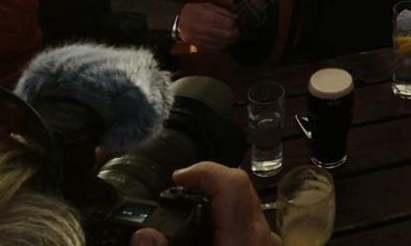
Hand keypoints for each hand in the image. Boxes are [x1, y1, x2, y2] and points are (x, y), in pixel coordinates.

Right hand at [130, 162, 279, 245]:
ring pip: (243, 206)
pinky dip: (223, 219)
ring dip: (214, 204)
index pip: (233, 183)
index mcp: (244, 238)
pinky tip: (202, 232)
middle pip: (238, 189)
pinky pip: (245, 222)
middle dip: (205, 185)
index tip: (177, 177)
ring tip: (183, 215)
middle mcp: (261, 235)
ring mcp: (266, 241)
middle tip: (174, 195)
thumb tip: (144, 234)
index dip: (204, 171)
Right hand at [176, 2, 239, 50]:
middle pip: (228, 35)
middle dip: (236, 32)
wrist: (178, 22)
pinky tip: (225, 41)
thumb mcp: (208, 6)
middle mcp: (206, 30)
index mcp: (209, 18)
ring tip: (233, 35)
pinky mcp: (201, 46)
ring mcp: (203, 39)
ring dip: (231, 40)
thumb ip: (223, 11)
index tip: (239, 21)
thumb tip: (236, 16)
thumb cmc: (193, 11)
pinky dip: (223, 45)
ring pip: (224, 43)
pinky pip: (216, 48)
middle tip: (238, 29)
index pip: (229, 23)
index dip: (237, 22)